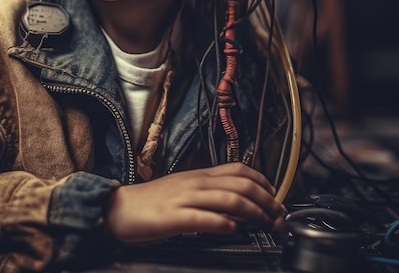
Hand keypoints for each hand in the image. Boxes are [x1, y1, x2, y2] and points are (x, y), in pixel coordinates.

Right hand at [106, 162, 284, 242]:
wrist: (119, 208)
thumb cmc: (152, 202)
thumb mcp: (183, 189)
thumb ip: (207, 192)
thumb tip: (235, 202)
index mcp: (198, 175)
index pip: (238, 169)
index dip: (263, 181)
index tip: (276, 195)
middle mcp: (195, 183)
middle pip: (240, 184)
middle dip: (266, 200)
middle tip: (278, 215)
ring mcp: (185, 198)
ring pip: (228, 199)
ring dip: (254, 212)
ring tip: (266, 224)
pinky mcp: (175, 217)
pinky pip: (205, 218)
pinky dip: (224, 223)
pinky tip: (234, 229)